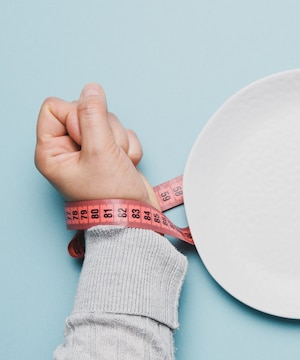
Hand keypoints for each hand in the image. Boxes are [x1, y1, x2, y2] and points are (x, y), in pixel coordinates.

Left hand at [35, 83, 159, 209]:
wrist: (135, 219)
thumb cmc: (111, 196)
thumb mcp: (101, 150)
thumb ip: (94, 114)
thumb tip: (92, 88)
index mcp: (51, 151)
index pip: (56, 107)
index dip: (76, 117)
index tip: (88, 140)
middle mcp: (68, 150)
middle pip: (85, 111)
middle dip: (104, 130)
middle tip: (106, 153)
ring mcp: (91, 153)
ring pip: (107, 122)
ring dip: (120, 141)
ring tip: (119, 162)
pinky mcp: (111, 155)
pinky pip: (122, 134)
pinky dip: (130, 148)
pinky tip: (128, 165)